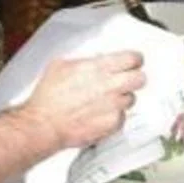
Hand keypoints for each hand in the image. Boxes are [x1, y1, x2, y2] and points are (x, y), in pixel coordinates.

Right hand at [21, 52, 145, 149]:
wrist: (44, 123)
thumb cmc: (48, 97)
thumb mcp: (61, 65)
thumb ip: (83, 61)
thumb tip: (92, 60)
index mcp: (98, 68)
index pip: (132, 58)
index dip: (134, 59)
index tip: (133, 62)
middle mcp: (110, 86)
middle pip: (140, 78)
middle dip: (134, 78)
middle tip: (127, 79)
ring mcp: (113, 106)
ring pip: (132, 99)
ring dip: (122, 98)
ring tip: (106, 100)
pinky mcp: (112, 124)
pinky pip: (122, 117)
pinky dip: (114, 116)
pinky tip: (100, 114)